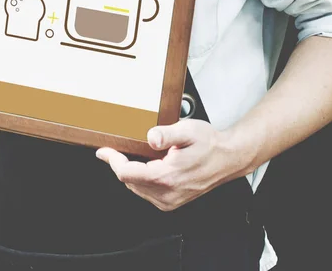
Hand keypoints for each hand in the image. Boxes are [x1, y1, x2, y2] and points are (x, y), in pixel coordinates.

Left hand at [96, 120, 242, 210]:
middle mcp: (167, 193)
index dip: (112, 160)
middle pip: (129, 181)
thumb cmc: (210, 143)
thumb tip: (151, 137)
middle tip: (117, 148)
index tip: (103, 151)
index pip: (127, 173)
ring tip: (135, 155)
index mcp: (167, 176)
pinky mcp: (172, 201)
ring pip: (137, 188)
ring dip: (131, 172)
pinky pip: (147, 192)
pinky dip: (141, 179)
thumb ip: (166, 134)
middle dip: (120, 164)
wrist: (229, 158)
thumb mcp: (188, 130)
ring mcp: (170, 200)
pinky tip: (147, 166)